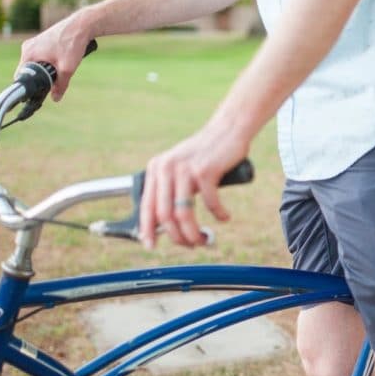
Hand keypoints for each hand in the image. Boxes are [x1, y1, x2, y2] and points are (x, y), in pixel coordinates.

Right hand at [19, 12, 93, 101]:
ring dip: (46, 70)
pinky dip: (49, 62)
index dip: (28, 87)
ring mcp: (34, 43)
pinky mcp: (42, 41)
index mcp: (28, 53)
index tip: (37, 93)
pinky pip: (41, 57)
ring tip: (60, 68)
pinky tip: (61, 61)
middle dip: (40, 78)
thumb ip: (60, 85)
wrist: (81, 25)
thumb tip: (55, 99)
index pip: (20, 76)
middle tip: (54, 82)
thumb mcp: (67, 68)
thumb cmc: (72, 44)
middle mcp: (28, 47)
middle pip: (29, 70)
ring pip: (36, 64)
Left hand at [138, 127, 247, 247]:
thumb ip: (172, 190)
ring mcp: (185, 169)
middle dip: (177, 236)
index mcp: (156, 168)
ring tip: (204, 239)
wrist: (228, 129)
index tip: (150, 245)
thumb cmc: (206, 154)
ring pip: (183, 213)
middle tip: (191, 244)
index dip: (147, 229)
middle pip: (165, 214)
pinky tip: (224, 217)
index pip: (146, 205)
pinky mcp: (205, 170)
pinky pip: (210, 203)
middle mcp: (166, 168)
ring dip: (194, 233)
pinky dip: (219, 214)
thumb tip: (167, 224)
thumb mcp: (181, 169)